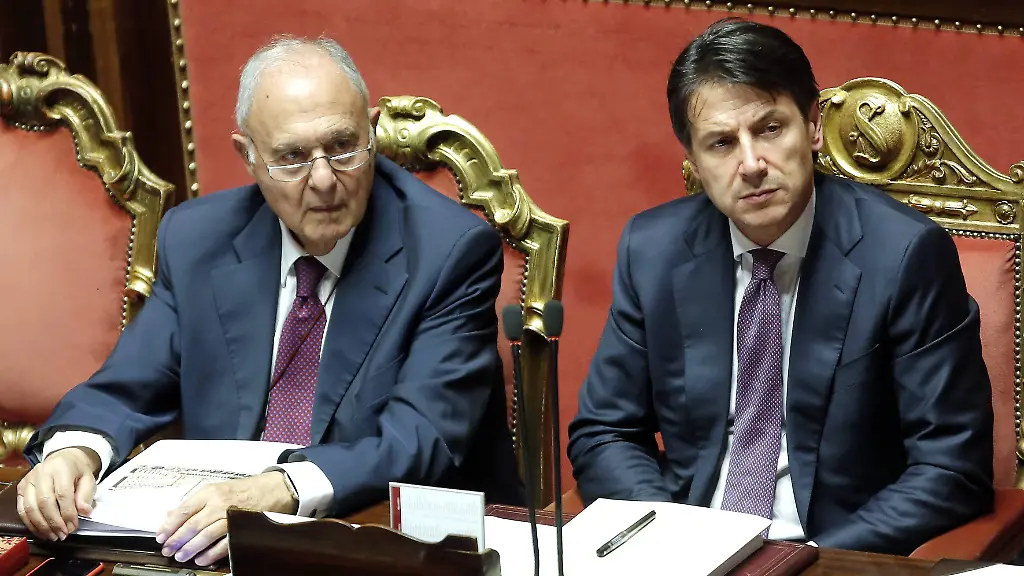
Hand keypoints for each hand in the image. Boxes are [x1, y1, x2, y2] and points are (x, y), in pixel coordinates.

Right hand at [17, 447, 100, 540]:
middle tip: (63, 535)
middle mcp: (41, 472)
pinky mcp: (21, 488)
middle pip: (44, 502)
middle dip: (54, 522)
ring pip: (30, 508)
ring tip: (53, 536)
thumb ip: (86, 495)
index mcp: (61, 467)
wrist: (64, 460)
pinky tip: (42, 532)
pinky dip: (31, 524)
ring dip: (42, 526)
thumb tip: (84, 512)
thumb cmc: (77, 472)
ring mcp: (28, 480)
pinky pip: (22, 509)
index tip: (73, 527)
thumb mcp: (88, 479)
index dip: (68, 513)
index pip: (63, 494)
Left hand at [156, 471, 296, 565]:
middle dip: (177, 540)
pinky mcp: (242, 527)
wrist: (274, 490)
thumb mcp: (217, 489)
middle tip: (167, 549)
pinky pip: (223, 543)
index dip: (169, 525)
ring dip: (190, 548)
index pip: (184, 510)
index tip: (160, 536)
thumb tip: (171, 514)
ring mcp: (231, 516)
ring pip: (205, 535)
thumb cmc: (244, 490)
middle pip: (192, 525)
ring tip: (181, 556)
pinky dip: (211, 553)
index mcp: (210, 492)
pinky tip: (201, 558)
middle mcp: (219, 503)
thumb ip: (195, 502)